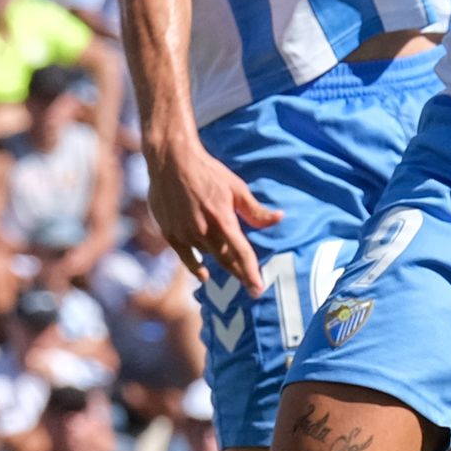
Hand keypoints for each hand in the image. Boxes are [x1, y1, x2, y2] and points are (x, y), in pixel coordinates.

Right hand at [146, 141, 282, 293]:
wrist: (171, 161)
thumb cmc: (207, 171)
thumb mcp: (236, 187)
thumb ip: (255, 210)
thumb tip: (279, 218)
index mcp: (223, 219)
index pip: (241, 254)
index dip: (251, 273)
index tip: (258, 289)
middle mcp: (204, 230)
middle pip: (225, 260)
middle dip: (239, 273)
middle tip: (250, 285)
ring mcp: (185, 233)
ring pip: (207, 255)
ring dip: (219, 260)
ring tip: (228, 262)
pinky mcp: (170, 234)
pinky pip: (186, 258)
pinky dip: (196, 267)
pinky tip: (203, 274)